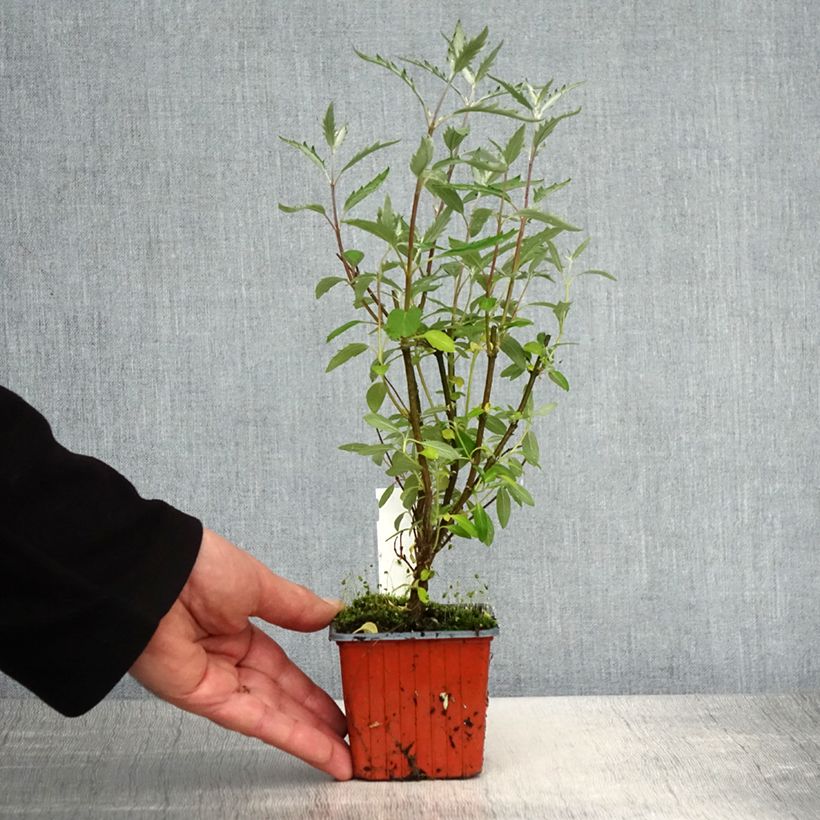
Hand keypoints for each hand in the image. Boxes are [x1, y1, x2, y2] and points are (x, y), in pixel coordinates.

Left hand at [130, 528, 351, 779]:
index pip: (284, 670)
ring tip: (346, 753)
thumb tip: (332, 611)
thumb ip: (296, 606)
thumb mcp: (260, 584)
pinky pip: (256, 721)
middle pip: (281, 698)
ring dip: (311, 737)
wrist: (153, 574)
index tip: (342, 699)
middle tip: (351, 736)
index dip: (313, 689)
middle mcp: (227, 660)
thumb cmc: (198, 567)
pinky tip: (320, 748)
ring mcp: (216, 682)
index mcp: (239, 630)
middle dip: (317, 719)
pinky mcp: (205, 699)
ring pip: (273, 716)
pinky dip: (291, 736)